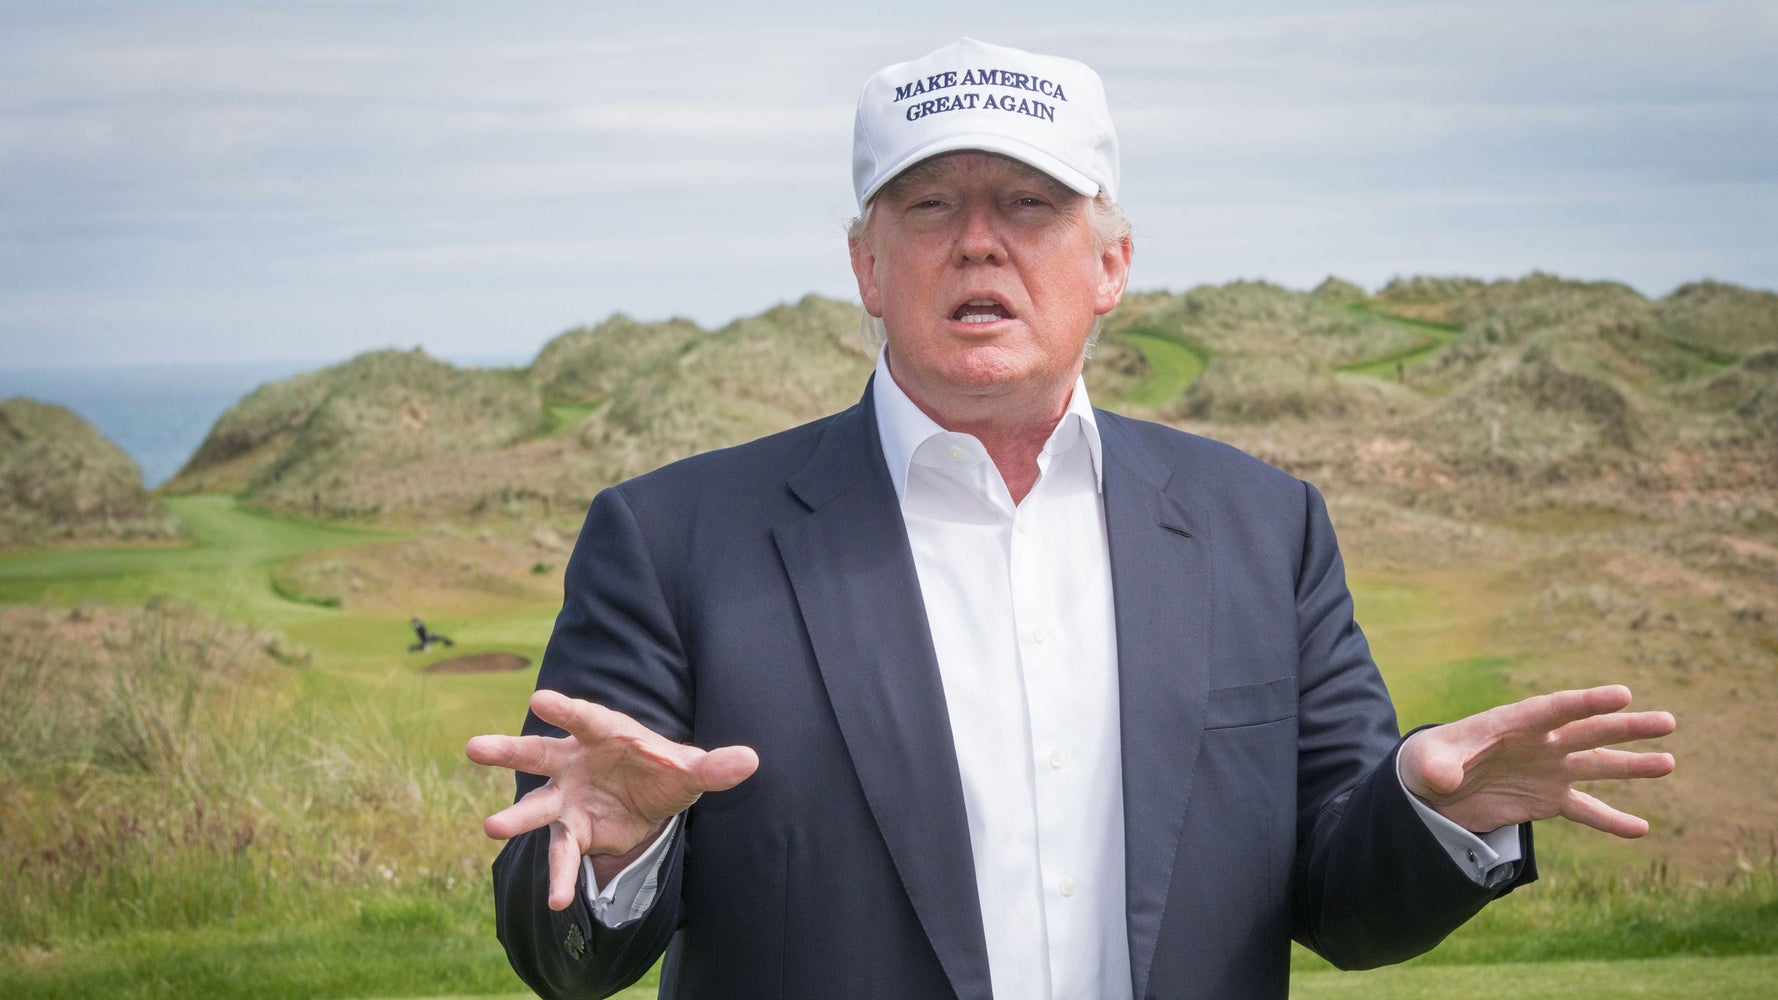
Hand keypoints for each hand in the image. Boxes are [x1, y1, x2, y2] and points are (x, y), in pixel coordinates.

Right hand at [466, 689, 758, 909]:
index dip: (565, 709)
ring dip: (514, 816)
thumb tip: (751, 760)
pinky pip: (562, 854)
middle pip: (538, 752)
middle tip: (473, 748)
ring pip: (536, 806)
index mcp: (605, 733)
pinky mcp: (573, 831)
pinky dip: (561, 877)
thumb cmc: (665, 769)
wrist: (653, 797)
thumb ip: (716, 766)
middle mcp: (575, 762)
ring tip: (491, 826)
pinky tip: (559, 902)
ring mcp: (568, 797)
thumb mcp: (693, 770)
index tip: (539, 699)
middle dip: (507, 750)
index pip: (584, 717)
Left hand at [1399, 685, 1674, 836]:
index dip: (1586, 702)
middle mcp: (1537, 743)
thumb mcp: (1424, 762)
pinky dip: (1611, 820)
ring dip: (1631, 766)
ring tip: (1668, 763)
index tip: (1622, 695)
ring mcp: (1546, 770)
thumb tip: (1444, 780)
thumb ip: (1437, 767)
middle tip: (1667, 722)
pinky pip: (1585, 810)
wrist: (1428, 790)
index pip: (1553, 709)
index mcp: (1510, 724)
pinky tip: (1642, 829)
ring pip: (1596, 765)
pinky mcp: (1546, 799)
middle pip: (1587, 731)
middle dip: (1625, 727)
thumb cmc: (1424, 762)